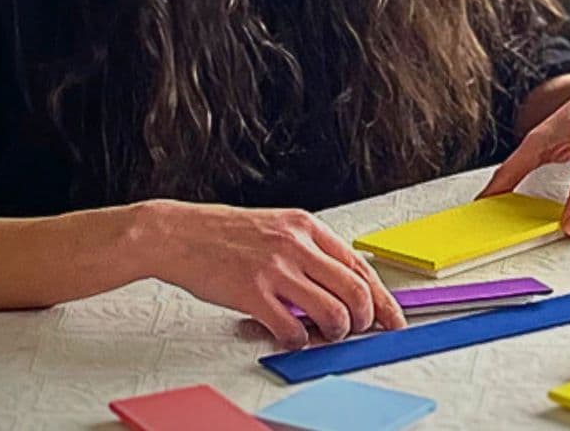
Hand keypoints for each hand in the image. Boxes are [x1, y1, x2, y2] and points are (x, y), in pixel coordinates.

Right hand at [136, 200, 404, 347]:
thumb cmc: (224, 234)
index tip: (392, 319)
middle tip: (354, 331)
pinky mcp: (252, 292)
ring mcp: (275, 269)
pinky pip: (292, 330)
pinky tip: (288, 337)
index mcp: (307, 227)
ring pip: (333, 313)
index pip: (360, 267)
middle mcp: (297, 245)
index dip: (382, 299)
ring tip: (321, 334)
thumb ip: (309, 252)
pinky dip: (298, 342)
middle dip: (364, 320)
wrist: (177, 233)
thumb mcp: (277, 228)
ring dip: (334, 333)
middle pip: (356, 292)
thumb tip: (342, 285)